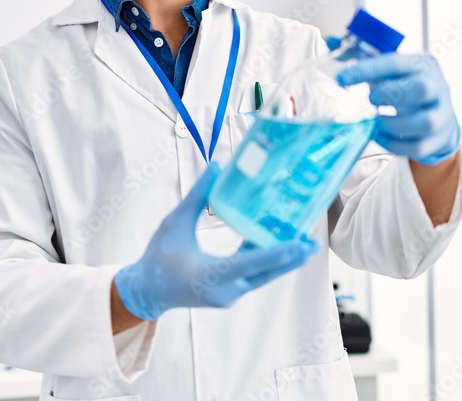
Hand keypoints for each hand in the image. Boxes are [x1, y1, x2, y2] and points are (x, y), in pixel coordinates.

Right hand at [113, 163, 321, 320]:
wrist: (147, 291)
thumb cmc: (158, 256)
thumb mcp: (174, 223)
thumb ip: (196, 196)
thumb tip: (216, 166)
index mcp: (209, 274)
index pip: (249, 263)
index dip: (276, 253)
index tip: (299, 244)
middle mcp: (224, 290)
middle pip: (266, 274)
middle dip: (291, 258)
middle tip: (314, 242)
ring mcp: (229, 295)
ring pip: (263, 277)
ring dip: (283, 260)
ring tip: (305, 243)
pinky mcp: (229, 293)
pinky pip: (254, 277)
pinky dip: (267, 262)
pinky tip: (280, 246)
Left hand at [336, 52, 460, 165]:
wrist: (439, 115)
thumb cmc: (408, 86)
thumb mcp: (391, 68)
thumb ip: (363, 56)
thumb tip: (330, 40)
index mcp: (422, 63)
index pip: (394, 62)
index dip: (366, 70)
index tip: (341, 79)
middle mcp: (437, 86)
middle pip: (420, 89)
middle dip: (389, 95)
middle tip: (370, 99)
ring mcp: (442, 113)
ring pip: (424, 122)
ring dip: (393, 124)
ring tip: (378, 121)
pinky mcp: (439, 138)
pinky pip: (419, 146)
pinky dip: (394, 144)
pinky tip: (381, 136)